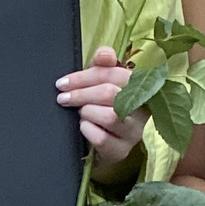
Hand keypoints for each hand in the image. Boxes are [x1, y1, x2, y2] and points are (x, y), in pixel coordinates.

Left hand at [58, 46, 146, 167]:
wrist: (103, 142)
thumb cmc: (102, 106)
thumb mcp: (102, 83)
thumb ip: (103, 65)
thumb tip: (104, 54)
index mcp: (139, 86)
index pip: (115, 73)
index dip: (85, 76)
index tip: (63, 83)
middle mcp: (141, 109)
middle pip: (110, 93)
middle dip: (81, 94)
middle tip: (63, 98)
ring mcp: (134, 132)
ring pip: (109, 116)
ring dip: (87, 112)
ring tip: (81, 113)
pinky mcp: (122, 151)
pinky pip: (101, 139)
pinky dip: (87, 130)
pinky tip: (85, 127)